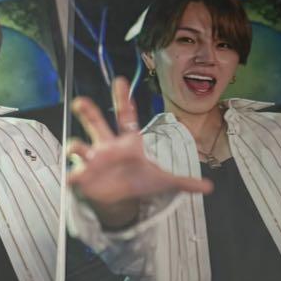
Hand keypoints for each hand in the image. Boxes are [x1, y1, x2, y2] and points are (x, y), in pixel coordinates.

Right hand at [67, 77, 212, 229]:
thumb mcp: (163, 182)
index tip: (120, 81)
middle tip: (80, 102)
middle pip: (96, 123)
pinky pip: (74, 175)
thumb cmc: (139, 183)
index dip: (124, 100)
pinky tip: (71, 179)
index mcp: (127, 143)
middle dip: (88, 111)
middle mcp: (107, 146)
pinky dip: (71, 177)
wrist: (121, 199)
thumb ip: (185, 182)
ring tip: (75, 148)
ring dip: (76, 146)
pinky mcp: (83, 178)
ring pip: (80, 146)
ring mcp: (93, 161)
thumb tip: (209, 187)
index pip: (125, 117)